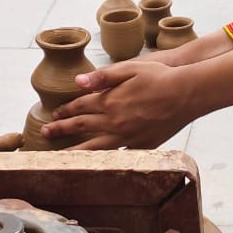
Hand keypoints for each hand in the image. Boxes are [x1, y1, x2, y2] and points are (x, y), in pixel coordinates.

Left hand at [40, 59, 193, 149]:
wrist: (186, 94)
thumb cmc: (159, 76)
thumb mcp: (129, 68)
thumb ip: (103, 76)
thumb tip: (77, 82)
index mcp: (110, 100)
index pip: (81, 106)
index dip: (66, 109)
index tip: (54, 114)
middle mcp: (115, 121)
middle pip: (83, 127)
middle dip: (62, 130)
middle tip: (46, 134)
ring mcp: (128, 137)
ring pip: (95, 147)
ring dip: (76, 151)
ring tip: (60, 157)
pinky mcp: (142, 147)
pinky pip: (117, 156)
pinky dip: (103, 160)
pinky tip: (96, 164)